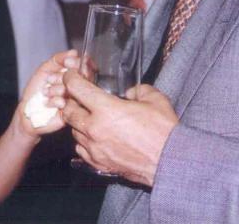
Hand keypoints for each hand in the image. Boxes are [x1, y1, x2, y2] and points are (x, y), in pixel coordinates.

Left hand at [16, 49, 78, 136]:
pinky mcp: (72, 114)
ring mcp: (76, 101)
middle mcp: (77, 88)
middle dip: (65, 76)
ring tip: (45, 92)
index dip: (78, 63)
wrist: (28, 111)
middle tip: (50, 79)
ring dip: (57, 89)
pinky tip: (48, 102)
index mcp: (73, 77)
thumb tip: (73, 52)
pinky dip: (55, 100)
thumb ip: (58, 59)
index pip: (84, 66)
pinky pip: (69, 103)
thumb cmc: (36, 91)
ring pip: (75, 90)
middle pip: (83, 77)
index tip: (68, 62)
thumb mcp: (45, 70)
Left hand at [61, 71, 178, 185]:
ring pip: (73, 131)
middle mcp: (95, 129)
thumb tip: (131, 93)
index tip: (71, 75)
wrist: (170, 163)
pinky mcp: (99, 163)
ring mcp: (95, 148)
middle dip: (70, 101)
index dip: (71, 78)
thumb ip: (139, 90)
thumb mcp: (155, 99)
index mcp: (107, 109)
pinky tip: (94, 137)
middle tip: (78, 97)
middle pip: (68, 111)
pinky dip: (84, 141)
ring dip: (78, 122)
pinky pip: (81, 149)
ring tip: (89, 117)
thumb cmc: (164, 132)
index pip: (77, 88)